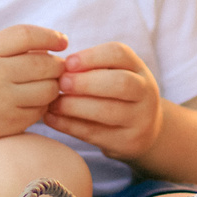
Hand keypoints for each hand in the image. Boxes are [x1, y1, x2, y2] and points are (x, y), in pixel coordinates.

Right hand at [0, 25, 68, 149]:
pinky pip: (41, 110)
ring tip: (43, 85)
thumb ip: (10, 48)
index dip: (50, 36)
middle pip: (45, 62)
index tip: (62, 41)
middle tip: (55, 68)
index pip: (26, 35)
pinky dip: (42, 106)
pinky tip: (31, 103)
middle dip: (56, 65)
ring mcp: (3, 101)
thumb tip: (54, 44)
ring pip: (49, 88)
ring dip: (53, 86)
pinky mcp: (10, 124)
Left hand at [45, 41, 164, 159]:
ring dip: (75, 106)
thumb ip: (91, 68)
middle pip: (120, 83)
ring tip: (52, 103)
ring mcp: (140, 119)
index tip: (67, 63)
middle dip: (86, 82)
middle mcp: (145, 92)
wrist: (144, 131)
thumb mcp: (114, 76)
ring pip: (107, 111)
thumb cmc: (117, 95)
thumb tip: (55, 66)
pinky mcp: (128, 142)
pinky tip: (51, 118)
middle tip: (61, 83)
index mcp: (139, 69)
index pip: (119, 54)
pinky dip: (69, 125)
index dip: (91, 56)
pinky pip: (95, 133)